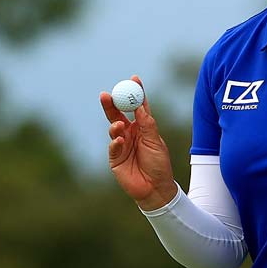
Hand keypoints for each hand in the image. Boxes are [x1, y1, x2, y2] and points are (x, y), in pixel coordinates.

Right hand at [98, 74, 177, 210]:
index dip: (136, 93)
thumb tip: (140, 106)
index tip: (134, 78)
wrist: (156, 189)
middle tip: (106, 94)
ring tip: (118, 126)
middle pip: (118, 114)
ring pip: (113, 128)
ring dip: (114, 125)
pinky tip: (119, 141)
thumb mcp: (155, 141)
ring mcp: (121, 145)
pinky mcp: (115, 159)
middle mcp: (130, 133)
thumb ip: (147, 124)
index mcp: (142, 127)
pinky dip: (115, 142)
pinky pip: (112, 146)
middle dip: (112, 103)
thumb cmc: (159, 165)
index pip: (138, 106)